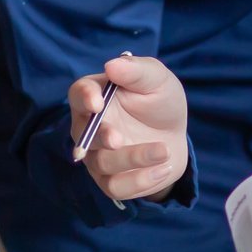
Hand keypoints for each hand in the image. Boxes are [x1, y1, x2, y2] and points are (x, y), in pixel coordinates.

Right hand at [70, 54, 189, 202]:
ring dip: (134, 158)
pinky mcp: (109, 179)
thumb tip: (112, 65)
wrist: (174, 135)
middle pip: (83, 135)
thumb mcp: (157, 80)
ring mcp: (95, 155)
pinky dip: (141, 180)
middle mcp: (88, 127)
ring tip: (164, 151)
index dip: (84, 98)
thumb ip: (137, 70)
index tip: (97, 103)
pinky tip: (164, 168)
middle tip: (118, 139)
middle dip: (100, 138)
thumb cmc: (159, 101)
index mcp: (94, 96)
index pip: (78, 94)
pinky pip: (115, 186)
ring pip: (102, 163)